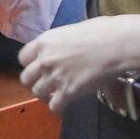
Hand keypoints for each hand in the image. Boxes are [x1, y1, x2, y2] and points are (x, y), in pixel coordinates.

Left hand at [19, 14, 139, 112]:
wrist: (116, 44)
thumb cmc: (100, 31)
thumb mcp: (71, 31)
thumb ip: (60, 44)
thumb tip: (64, 49)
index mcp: (44, 42)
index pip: (23, 58)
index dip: (30, 64)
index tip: (38, 68)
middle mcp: (44, 60)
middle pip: (26, 78)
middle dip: (34, 82)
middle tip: (45, 83)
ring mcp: (54, 77)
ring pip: (37, 93)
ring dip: (45, 95)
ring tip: (54, 95)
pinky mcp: (68, 92)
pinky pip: (54, 106)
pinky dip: (58, 107)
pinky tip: (65, 104)